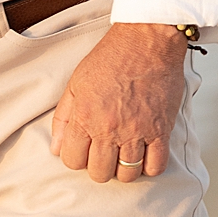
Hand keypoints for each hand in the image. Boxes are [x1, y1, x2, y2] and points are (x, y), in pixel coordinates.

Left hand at [50, 23, 188, 182]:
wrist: (146, 41)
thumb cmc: (111, 58)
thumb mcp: (77, 82)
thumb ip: (63, 118)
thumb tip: (56, 148)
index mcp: (85, 115)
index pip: (72, 160)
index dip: (76, 158)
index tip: (83, 149)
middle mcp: (109, 128)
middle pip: (99, 173)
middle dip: (99, 167)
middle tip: (104, 152)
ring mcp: (137, 131)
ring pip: (127, 175)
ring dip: (124, 169)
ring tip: (124, 153)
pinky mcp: (161, 130)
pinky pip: (156, 167)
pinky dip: (149, 166)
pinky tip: (145, 153)